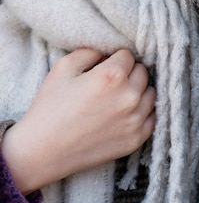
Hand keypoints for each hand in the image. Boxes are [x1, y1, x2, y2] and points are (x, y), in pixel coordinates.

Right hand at [2, 48, 154, 193]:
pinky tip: (125, 113)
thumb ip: (91, 51)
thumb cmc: (50, 107)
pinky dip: (142, 112)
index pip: (128, 55)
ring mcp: (135, 120)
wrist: (42, 151)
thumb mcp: (64, 67)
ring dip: (138, 91)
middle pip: (143, 72)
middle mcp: (129, 97)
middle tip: (111, 82)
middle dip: (129, 73)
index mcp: (112, 75)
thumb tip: (108, 51)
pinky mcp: (135, 139)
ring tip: (117, 97)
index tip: (105, 66)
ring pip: (150, 93)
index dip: (115, 58)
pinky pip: (152, 117)